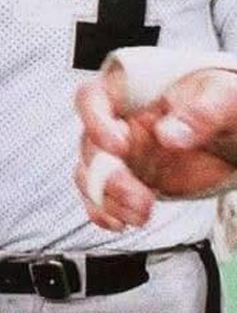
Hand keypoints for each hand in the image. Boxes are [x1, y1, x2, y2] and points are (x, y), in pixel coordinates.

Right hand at [75, 60, 236, 231]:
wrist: (233, 135)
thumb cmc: (223, 102)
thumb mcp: (223, 96)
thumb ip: (200, 112)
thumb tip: (171, 134)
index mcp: (130, 91)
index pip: (92, 98)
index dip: (95, 121)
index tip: (118, 145)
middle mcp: (117, 120)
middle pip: (89, 145)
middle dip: (107, 176)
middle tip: (138, 197)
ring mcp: (121, 152)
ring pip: (90, 174)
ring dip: (107, 199)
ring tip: (141, 214)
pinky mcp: (129, 178)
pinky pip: (101, 196)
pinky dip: (103, 211)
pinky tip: (121, 220)